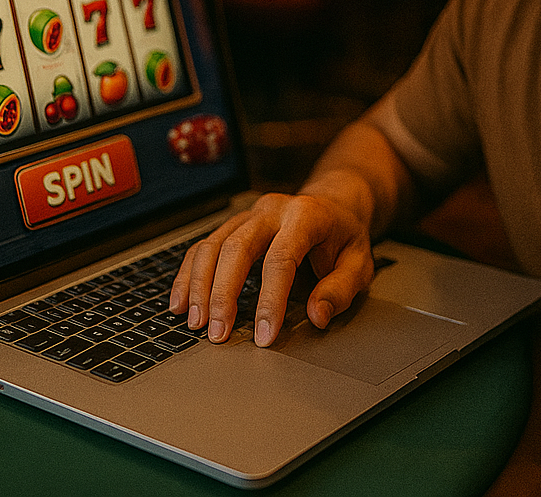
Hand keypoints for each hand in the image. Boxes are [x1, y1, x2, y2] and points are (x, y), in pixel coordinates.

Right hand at [169, 191, 374, 347]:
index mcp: (306, 215)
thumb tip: (316, 315)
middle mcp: (272, 209)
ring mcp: (249, 214)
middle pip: (237, 247)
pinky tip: (181, 302)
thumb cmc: (344, 238)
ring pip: (213, 244)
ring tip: (196, 323)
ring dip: (200, 286)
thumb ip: (340, 289)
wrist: (333, 203)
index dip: (270, 299)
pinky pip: (204, 246)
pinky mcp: (234, 224)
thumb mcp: (360, 263)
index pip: (281, 257)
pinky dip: (188, 274)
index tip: (263, 336)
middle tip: (217, 334)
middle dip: (224, 293)